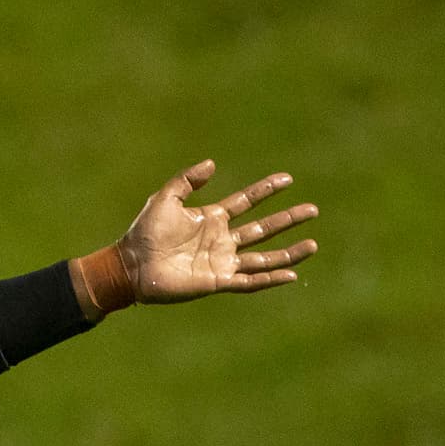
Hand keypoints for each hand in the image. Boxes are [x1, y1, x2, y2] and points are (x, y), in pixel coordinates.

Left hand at [114, 161, 318, 303]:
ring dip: (288, 252)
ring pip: (263, 257)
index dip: (266, 190)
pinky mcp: (217, 281)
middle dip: (288, 219)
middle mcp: (221, 241)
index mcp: (212, 219)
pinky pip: (250, 281)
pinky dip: (271, 279)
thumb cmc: (143, 233)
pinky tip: (292, 275)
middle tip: (313, 210)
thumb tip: (212, 164)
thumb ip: (187, 180)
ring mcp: (221, 262)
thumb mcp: (165, 199)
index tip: (288, 179)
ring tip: (313, 244)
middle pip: (263, 229)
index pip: (247, 202)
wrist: (131, 265)